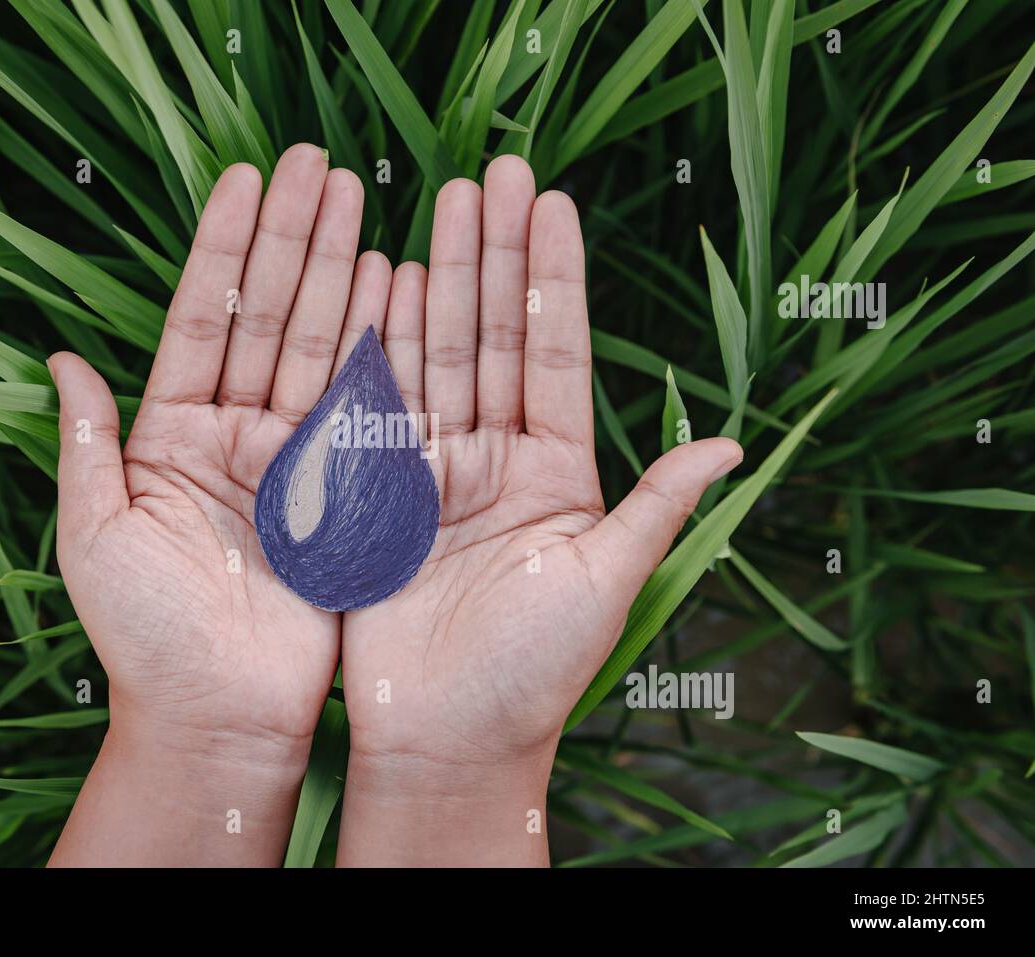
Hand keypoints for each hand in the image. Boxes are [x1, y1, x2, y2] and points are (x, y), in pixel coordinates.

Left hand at [49, 145, 390, 865]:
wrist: (218, 716)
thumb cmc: (143, 638)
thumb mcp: (95, 536)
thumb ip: (85, 444)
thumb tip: (59, 358)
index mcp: (172, 435)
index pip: (201, 320)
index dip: (223, 249)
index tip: (248, 179)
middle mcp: (236, 435)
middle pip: (269, 318)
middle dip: (294, 240)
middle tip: (322, 166)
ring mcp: (296, 460)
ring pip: (322, 350)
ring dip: (341, 275)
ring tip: (363, 203)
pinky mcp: (346, 495)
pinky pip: (365, 411)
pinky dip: (382, 350)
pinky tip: (397, 289)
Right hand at [338, 156, 742, 865]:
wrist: (446, 735)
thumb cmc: (534, 675)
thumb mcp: (604, 584)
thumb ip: (656, 507)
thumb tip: (735, 443)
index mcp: (558, 473)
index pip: (556, 355)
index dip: (554, 278)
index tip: (549, 203)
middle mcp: (498, 460)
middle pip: (494, 339)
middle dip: (492, 255)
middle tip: (488, 172)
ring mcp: (436, 472)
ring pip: (437, 358)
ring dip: (438, 282)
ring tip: (437, 205)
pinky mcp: (380, 496)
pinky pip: (378, 408)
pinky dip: (378, 346)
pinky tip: (380, 283)